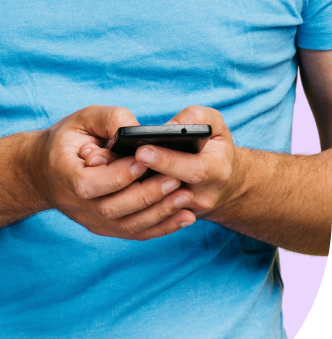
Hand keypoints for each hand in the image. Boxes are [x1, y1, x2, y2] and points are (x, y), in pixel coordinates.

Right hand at [33, 105, 196, 239]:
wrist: (45, 170)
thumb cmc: (68, 138)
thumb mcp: (83, 118)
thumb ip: (110, 120)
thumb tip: (137, 131)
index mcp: (64, 173)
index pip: (89, 183)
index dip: (118, 175)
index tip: (144, 160)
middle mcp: (75, 204)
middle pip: (112, 208)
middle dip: (147, 194)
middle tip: (176, 179)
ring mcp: (90, 220)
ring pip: (126, 225)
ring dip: (159, 213)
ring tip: (185, 197)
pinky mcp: (104, 228)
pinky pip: (134, 232)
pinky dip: (161, 228)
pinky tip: (184, 218)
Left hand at [121, 106, 237, 217]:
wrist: (226, 182)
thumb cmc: (216, 146)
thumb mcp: (214, 124)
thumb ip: (194, 118)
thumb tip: (168, 126)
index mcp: (216, 171)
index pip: (192, 170)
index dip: (165, 161)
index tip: (142, 150)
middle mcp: (203, 197)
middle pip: (168, 191)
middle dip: (140, 177)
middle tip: (116, 160)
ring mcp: (186, 212)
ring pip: (154, 207)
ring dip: (130, 190)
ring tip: (110, 169)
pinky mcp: (172, 220)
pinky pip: (148, 216)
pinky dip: (129, 203)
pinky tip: (113, 184)